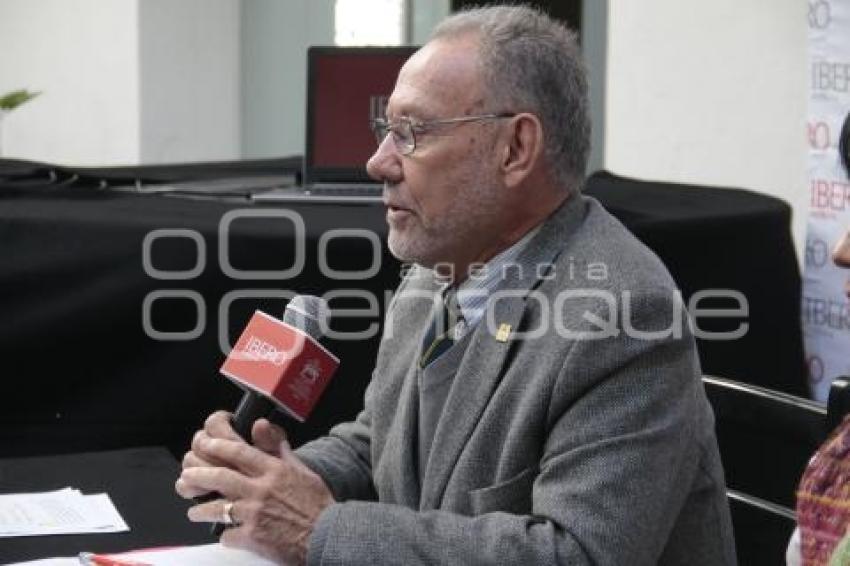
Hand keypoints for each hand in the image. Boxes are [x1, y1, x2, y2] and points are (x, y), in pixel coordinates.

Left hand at [175, 419, 334, 564]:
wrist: (327, 534)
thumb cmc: (317, 503)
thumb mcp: (302, 470)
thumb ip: (279, 450)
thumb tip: (263, 428)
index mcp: (273, 471)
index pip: (238, 452)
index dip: (217, 446)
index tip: (204, 444)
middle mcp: (260, 489)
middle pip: (220, 477)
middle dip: (198, 475)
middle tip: (186, 476)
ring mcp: (254, 514)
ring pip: (216, 509)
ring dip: (200, 510)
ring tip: (193, 512)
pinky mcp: (252, 537)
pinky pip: (228, 536)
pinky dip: (225, 536)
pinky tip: (226, 536)